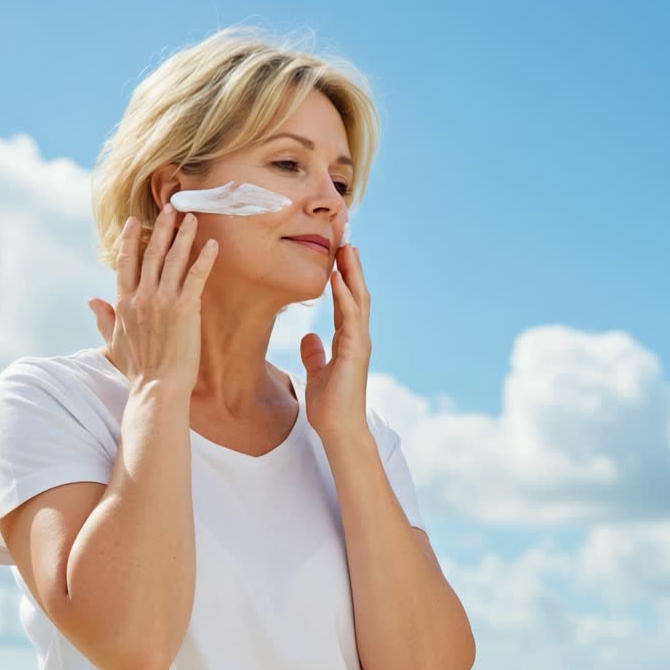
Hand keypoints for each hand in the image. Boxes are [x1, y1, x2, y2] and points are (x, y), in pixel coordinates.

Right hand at [87, 204, 217, 392]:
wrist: (157, 387)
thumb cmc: (138, 370)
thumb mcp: (114, 342)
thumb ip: (104, 318)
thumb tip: (91, 300)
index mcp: (124, 302)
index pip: (126, 262)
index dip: (130, 239)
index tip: (135, 221)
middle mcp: (142, 296)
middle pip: (152, 253)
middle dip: (161, 227)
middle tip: (170, 207)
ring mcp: (163, 300)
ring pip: (174, 259)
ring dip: (183, 235)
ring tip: (191, 217)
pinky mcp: (185, 307)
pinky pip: (196, 275)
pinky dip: (204, 258)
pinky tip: (212, 244)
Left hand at [300, 244, 371, 441]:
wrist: (339, 429)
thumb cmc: (330, 406)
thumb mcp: (317, 373)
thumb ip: (316, 354)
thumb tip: (310, 337)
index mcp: (348, 340)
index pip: (345, 302)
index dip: (342, 277)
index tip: (337, 254)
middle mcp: (357, 337)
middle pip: (356, 294)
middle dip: (351, 267)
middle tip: (346, 240)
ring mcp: (359, 343)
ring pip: (358, 300)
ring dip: (352, 274)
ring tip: (347, 248)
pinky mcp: (356, 351)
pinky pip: (350, 318)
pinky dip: (344, 297)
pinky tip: (338, 279)